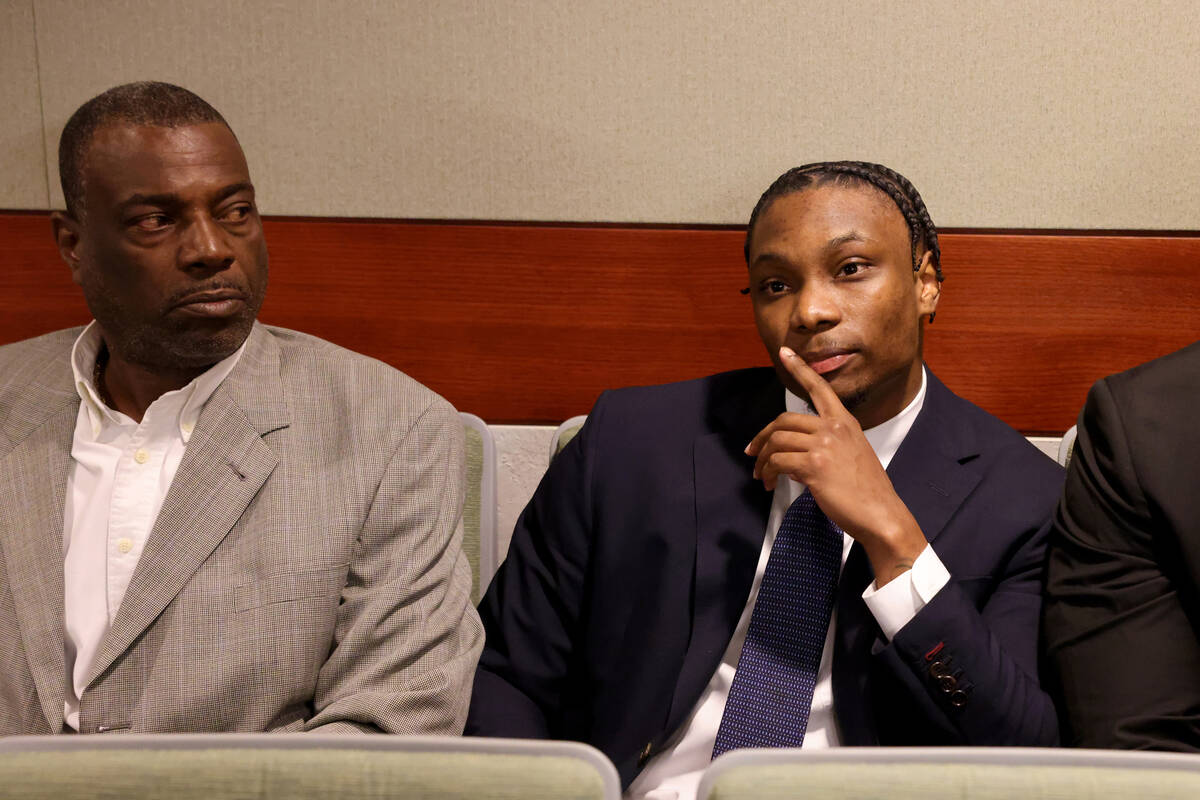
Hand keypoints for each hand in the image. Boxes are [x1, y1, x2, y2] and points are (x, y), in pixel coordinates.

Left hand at [745, 346, 927, 585]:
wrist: (881, 514)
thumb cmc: (867, 490)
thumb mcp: (851, 455)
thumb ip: (827, 445)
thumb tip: (794, 457)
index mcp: (845, 422)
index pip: (820, 388)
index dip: (800, 369)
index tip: (785, 353)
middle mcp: (834, 428)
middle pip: (783, 420)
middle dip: (762, 437)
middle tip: (752, 453)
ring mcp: (824, 445)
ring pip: (776, 442)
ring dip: (762, 460)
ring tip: (761, 476)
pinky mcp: (814, 465)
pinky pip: (778, 462)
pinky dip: (768, 473)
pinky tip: (770, 484)